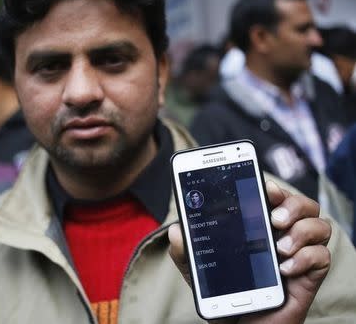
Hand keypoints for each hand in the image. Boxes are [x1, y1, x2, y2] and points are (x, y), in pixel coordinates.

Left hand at [168, 180, 330, 323]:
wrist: (241, 322)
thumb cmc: (225, 289)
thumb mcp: (199, 269)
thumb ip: (185, 249)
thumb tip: (176, 231)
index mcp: (259, 224)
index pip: (274, 196)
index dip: (273, 188)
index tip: (265, 189)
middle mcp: (282, 233)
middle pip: (302, 204)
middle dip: (292, 204)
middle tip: (274, 218)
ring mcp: (298, 252)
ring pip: (319, 224)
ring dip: (301, 230)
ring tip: (279, 247)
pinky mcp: (310, 274)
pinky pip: (323, 255)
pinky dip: (306, 258)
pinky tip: (285, 269)